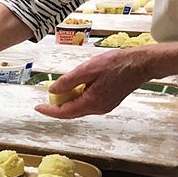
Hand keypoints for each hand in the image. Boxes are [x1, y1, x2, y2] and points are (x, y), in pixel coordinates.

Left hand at [34, 48, 151, 118]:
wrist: (140, 64)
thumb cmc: (116, 64)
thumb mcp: (87, 69)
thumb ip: (68, 81)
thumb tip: (52, 90)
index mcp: (92, 102)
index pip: (64, 112)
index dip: (49, 111)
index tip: (37, 108)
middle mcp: (98, 108)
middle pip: (71, 112)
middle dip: (57, 106)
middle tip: (46, 96)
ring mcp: (104, 106)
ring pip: (79, 107)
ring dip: (68, 100)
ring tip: (60, 89)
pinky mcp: (108, 101)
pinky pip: (87, 103)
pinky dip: (78, 97)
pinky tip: (76, 87)